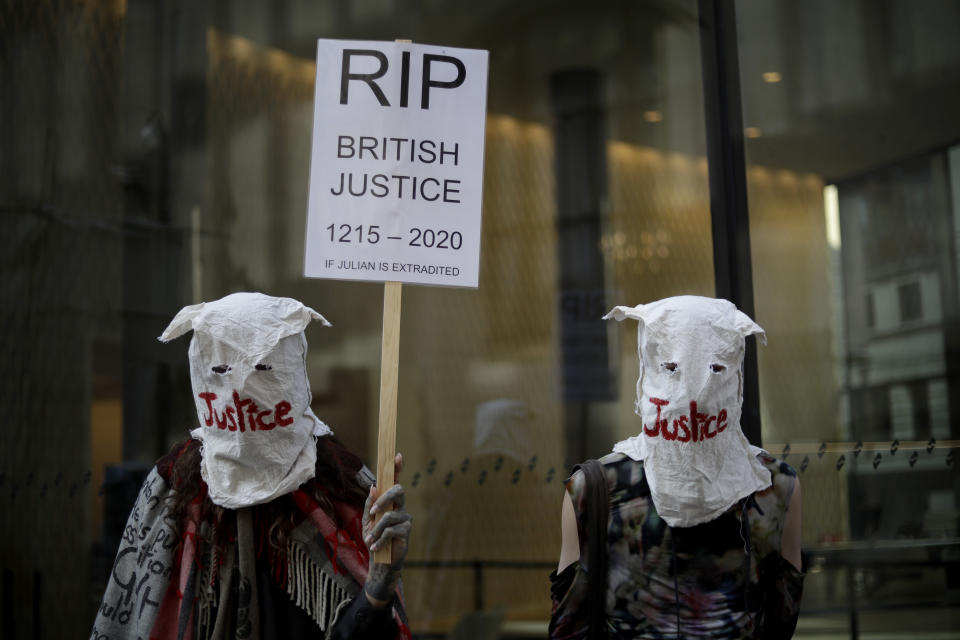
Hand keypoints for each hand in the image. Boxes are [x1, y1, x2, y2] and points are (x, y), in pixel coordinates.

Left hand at [362, 453, 411, 605]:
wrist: (380, 562)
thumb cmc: (374, 539)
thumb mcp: (367, 521)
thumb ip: (369, 504)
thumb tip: (373, 487)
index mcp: (390, 502)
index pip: (394, 482)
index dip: (397, 468)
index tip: (397, 455)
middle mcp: (401, 507)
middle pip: (398, 490)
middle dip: (384, 498)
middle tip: (373, 512)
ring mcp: (406, 518)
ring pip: (389, 515)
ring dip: (376, 529)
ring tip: (369, 540)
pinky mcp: (407, 531)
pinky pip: (391, 530)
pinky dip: (380, 539)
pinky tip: (376, 547)